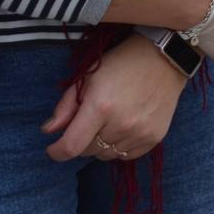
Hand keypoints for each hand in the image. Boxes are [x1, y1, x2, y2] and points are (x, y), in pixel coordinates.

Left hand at [43, 34, 186, 161]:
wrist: (164, 58)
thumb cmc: (123, 62)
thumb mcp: (89, 76)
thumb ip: (66, 106)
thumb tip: (48, 130)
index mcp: (100, 106)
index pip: (71, 146)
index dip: (57, 152)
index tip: (53, 148)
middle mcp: (121, 124)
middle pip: (87, 151)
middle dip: (81, 140)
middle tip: (88, 121)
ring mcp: (139, 133)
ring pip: (106, 155)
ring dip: (101, 144)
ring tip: (108, 121)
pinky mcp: (154, 138)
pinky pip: (126, 155)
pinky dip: (119, 146)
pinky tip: (124, 127)